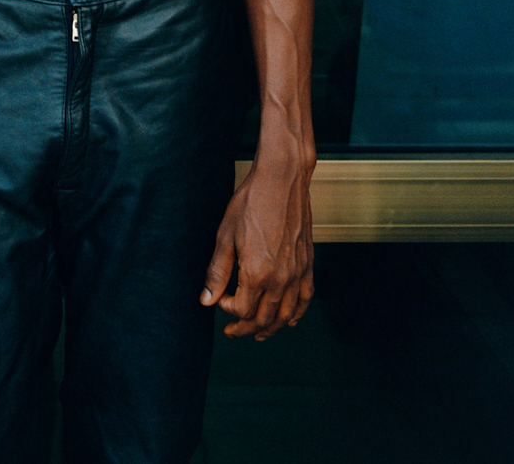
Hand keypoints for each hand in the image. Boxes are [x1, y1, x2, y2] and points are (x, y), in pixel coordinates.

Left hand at [200, 151, 314, 339]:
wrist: (282, 179)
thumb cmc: (251, 202)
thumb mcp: (226, 235)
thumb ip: (217, 272)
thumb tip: (206, 301)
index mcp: (257, 273)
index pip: (243, 310)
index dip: (228, 311)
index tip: (220, 301)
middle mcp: (280, 279)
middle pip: (264, 318)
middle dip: (246, 328)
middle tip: (232, 332)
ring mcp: (297, 272)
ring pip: (286, 314)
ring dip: (271, 328)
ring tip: (258, 334)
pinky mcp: (308, 263)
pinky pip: (305, 298)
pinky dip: (297, 313)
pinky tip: (289, 319)